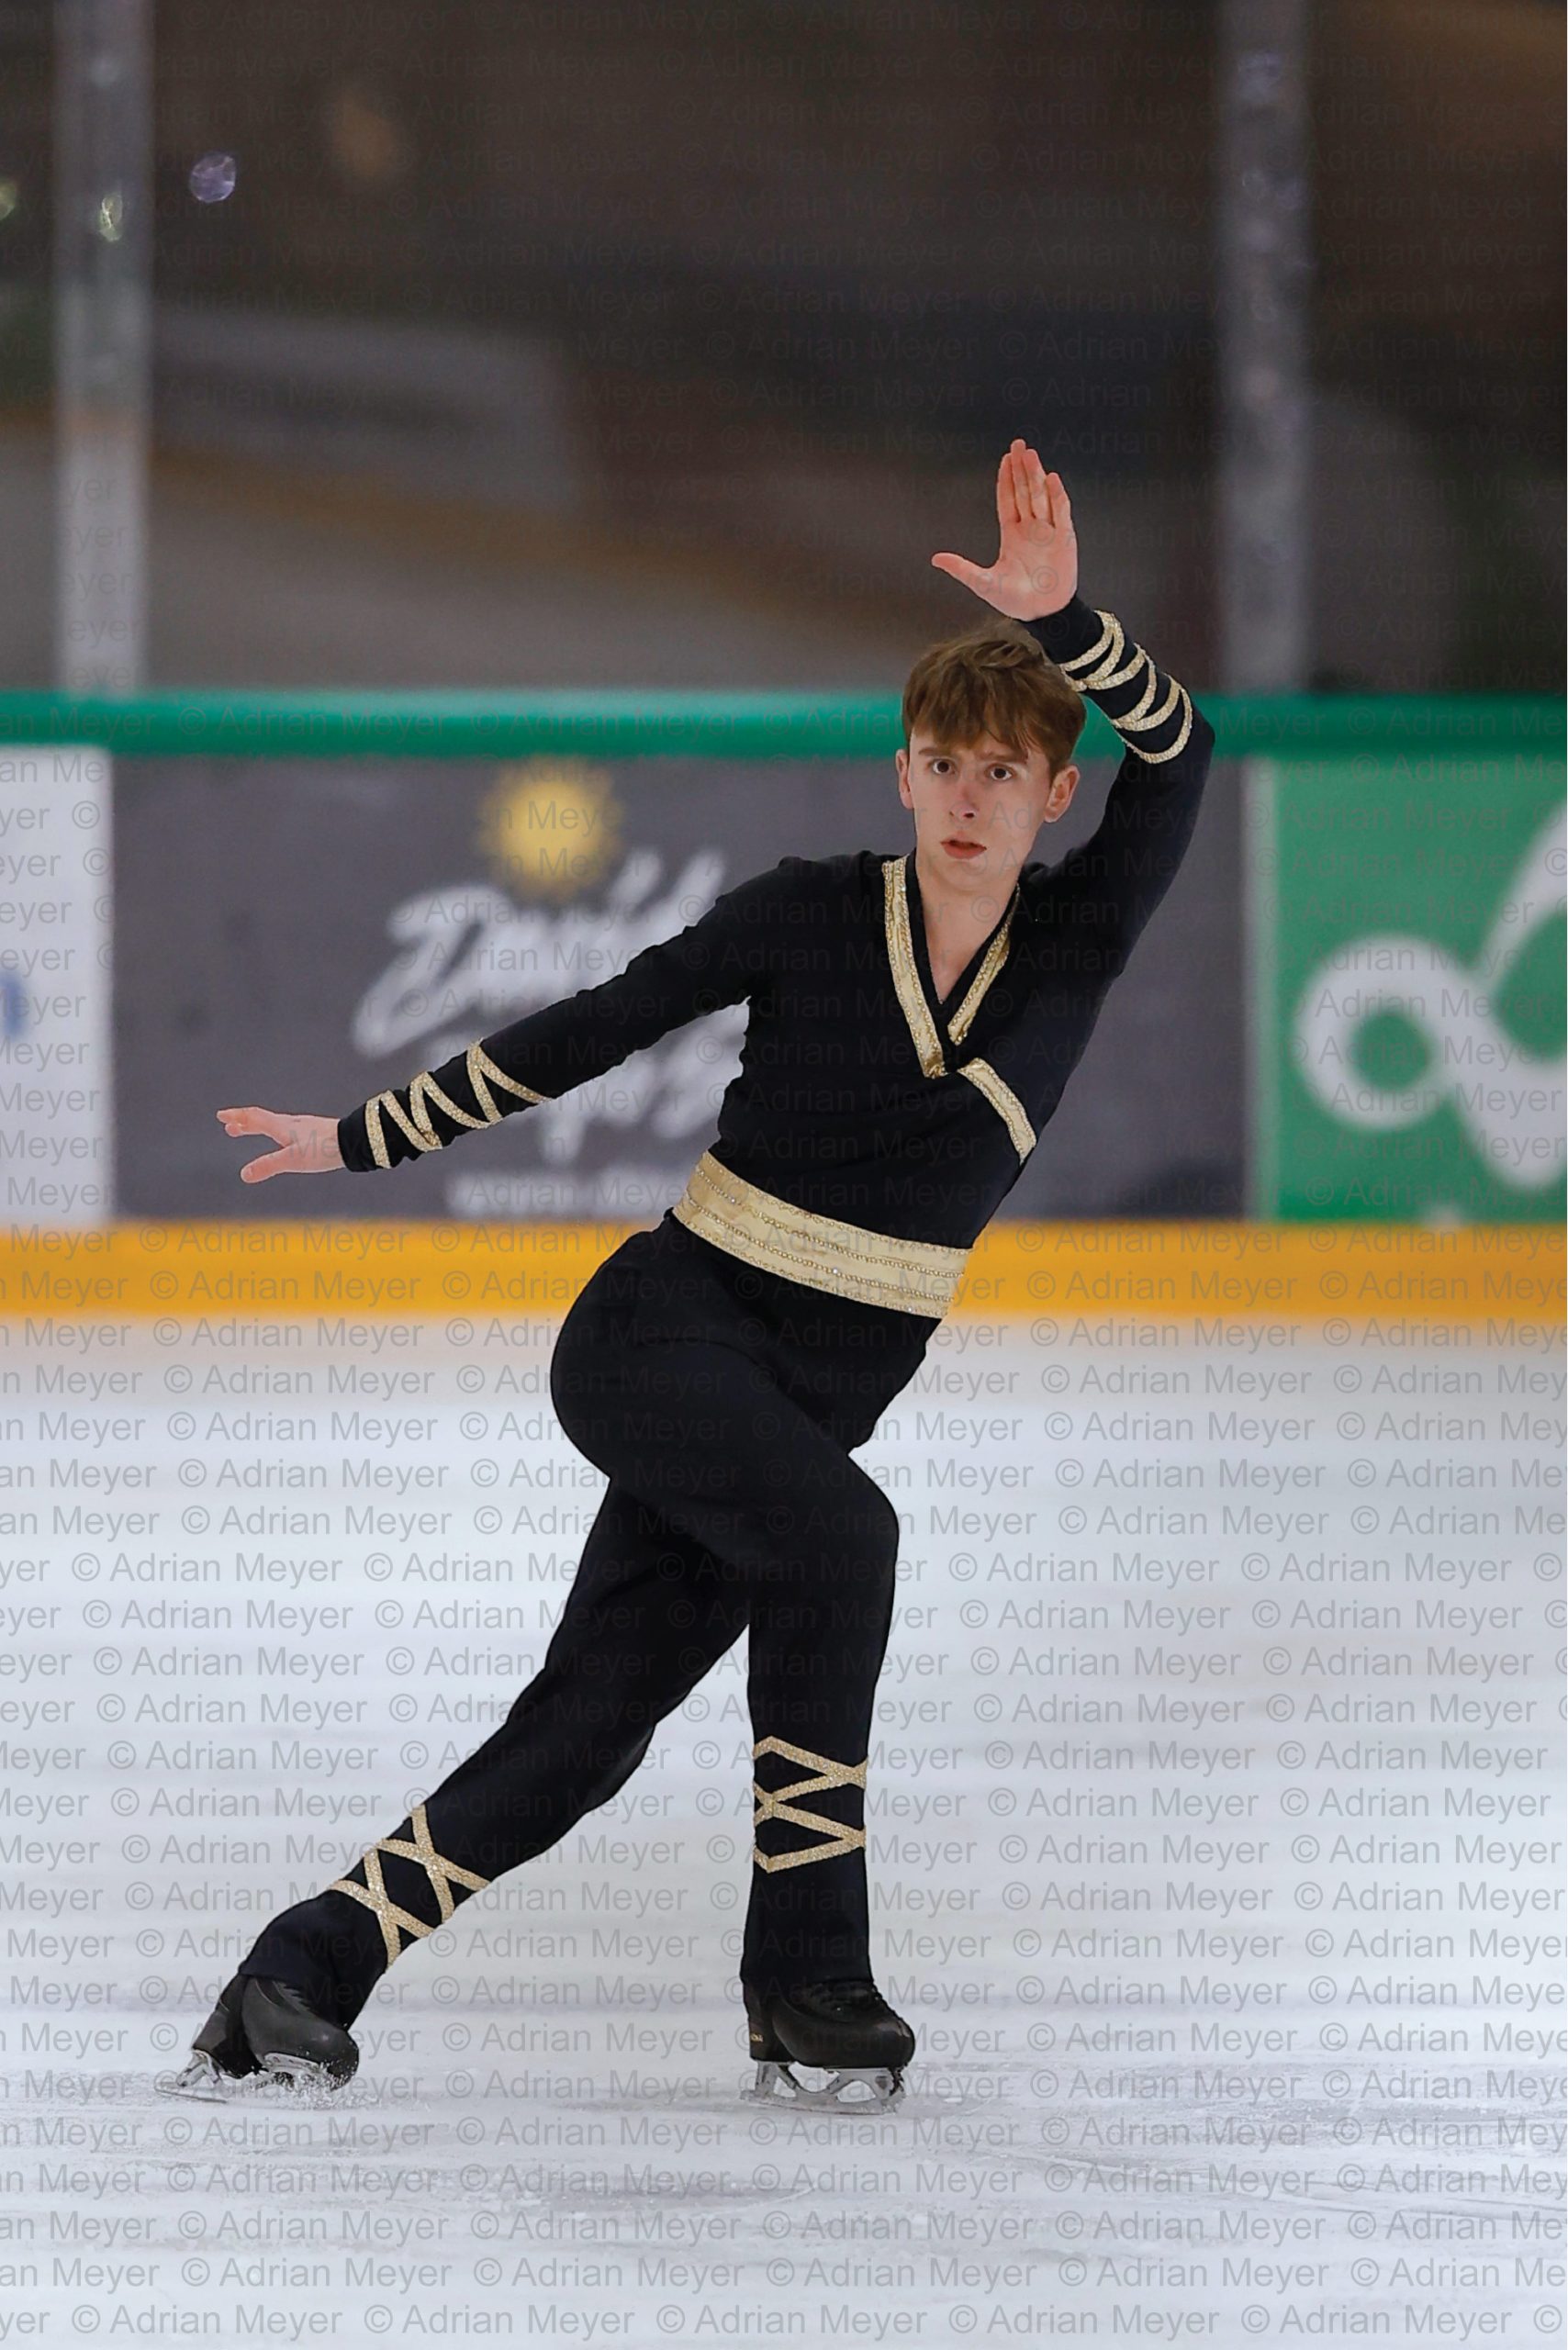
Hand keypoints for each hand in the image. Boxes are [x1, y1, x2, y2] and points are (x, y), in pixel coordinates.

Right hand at [217, 1105, 344, 1181]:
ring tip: (250, 1130)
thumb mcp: (292, 1160)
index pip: (253, 1118)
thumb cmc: (322, 1149)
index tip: (220, 1116)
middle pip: (262, 1120)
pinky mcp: (314, 1131)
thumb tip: (244, 1174)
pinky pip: (287, 1128)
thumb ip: (268, 1166)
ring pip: (275, 1123)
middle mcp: (290, 1123)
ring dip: (258, 1126)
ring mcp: (303, 1126)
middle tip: (229, 1127)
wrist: (353, 1141)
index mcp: (281, 1127)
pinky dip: (274, 1130)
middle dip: (243, 1124)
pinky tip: (284, 1138)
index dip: (236, 1117)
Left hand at [931, 439, 1077, 620]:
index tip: (1006, 459)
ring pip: (1041, 497)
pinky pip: (1061, 513)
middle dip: (1021, 469)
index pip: (1008, 500)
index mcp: (1012, 535)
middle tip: (1018, 445)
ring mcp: (1048, 532)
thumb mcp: (983, 583)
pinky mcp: (1064, 539)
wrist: (1042, 614)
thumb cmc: (1015, 601)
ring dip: (1036, 476)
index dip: (1006, 480)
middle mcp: (1031, 529)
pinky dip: (1057, 496)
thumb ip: (961, 568)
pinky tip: (1051, 479)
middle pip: (1025, 492)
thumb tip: (935, 558)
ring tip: (1031, 455)